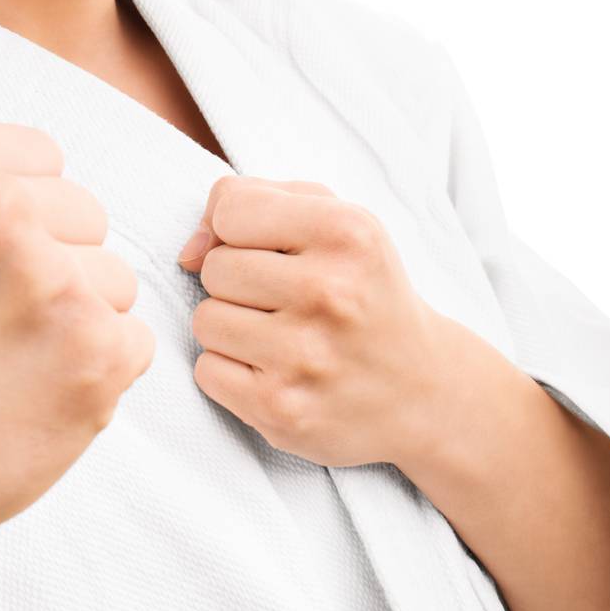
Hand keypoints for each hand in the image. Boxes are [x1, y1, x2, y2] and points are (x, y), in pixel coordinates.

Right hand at [0, 123, 155, 584]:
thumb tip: (11, 163)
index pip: (43, 156)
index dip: (22, 215)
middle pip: (87, 213)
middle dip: (53, 266)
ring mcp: (48, 280)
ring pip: (115, 278)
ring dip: (78, 322)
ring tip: (6, 365)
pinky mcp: (94, 351)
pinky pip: (134, 340)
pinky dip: (98, 377)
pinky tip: (33, 399)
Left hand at [177, 175, 446, 468]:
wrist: (421, 389)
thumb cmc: (363, 291)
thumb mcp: (333, 220)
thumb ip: (254, 201)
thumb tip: (187, 251)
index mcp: (345, 233)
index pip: (231, 208)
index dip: (239, 229)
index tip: (273, 251)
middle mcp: (328, 292)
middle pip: (214, 268)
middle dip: (236, 281)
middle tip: (283, 299)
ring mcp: (304, 356)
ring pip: (204, 320)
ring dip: (230, 327)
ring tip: (279, 334)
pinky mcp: (282, 409)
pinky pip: (206, 372)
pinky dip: (230, 371)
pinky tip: (274, 370)